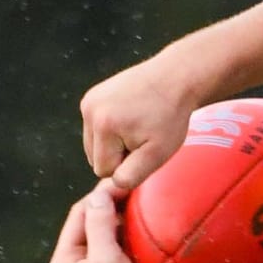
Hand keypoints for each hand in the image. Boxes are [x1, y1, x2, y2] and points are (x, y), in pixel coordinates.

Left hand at [48, 186, 168, 262]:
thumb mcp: (108, 260)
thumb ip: (98, 225)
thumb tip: (98, 193)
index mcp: (63, 261)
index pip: (79, 213)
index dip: (100, 195)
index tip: (124, 182)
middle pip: (89, 220)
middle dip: (109, 204)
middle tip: (133, 189)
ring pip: (102, 231)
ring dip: (118, 217)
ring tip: (137, 204)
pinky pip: (114, 244)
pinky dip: (125, 232)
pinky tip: (141, 226)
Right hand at [80, 50, 196, 189]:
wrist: (174, 79)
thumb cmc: (170, 118)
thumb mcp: (158, 154)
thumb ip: (132, 175)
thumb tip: (113, 183)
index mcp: (103, 126)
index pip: (104, 170)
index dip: (127, 165)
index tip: (146, 147)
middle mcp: (89, 110)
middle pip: (95, 158)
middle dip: (118, 155)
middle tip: (143, 137)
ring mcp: (88, 101)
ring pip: (93, 145)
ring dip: (114, 144)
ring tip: (138, 127)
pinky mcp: (90, 97)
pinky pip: (95, 129)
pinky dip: (111, 130)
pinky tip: (130, 118)